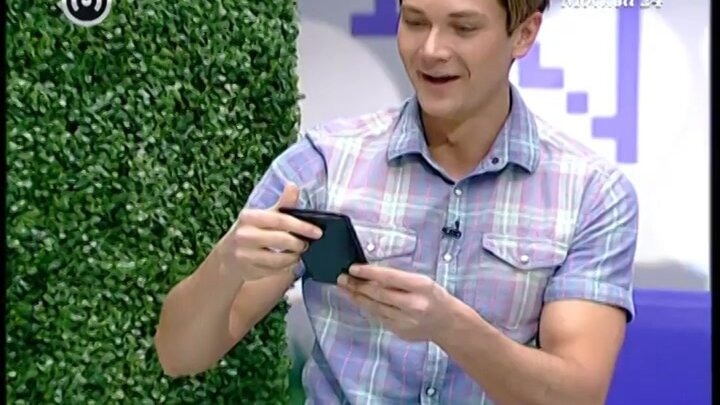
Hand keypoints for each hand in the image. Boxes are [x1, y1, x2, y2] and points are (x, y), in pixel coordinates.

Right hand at [217, 183, 322, 280]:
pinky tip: (285, 262)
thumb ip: (282, 204)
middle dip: (299, 243)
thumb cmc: (251, 232)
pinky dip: (284, 267)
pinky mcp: (247, 270)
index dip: (301, 226)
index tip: (317, 232)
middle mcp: (244, 235)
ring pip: (279, 259)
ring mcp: (244, 254)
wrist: (227, 256)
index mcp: (249, 217)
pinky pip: (274, 270)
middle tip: (306, 244)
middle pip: (281, 240)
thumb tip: (293, 185)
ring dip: (293, 257)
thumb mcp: (263, 216)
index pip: (280, 220)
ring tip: (297, 253)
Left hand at [337, 265, 457, 341]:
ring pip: (375, 307)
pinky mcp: (400, 331)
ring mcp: (406, 321)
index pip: (390, 277)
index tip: (352, 268)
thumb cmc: (433, 296)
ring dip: (357, 297)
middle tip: (342, 278)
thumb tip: (369, 274)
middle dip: (357, 286)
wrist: (447, 323)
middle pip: (378, 294)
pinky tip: (359, 300)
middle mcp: (413, 305)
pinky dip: (368, 308)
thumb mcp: (421, 281)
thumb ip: (398, 279)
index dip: (369, 273)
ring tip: (345, 288)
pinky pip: (379, 317)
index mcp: (421, 286)